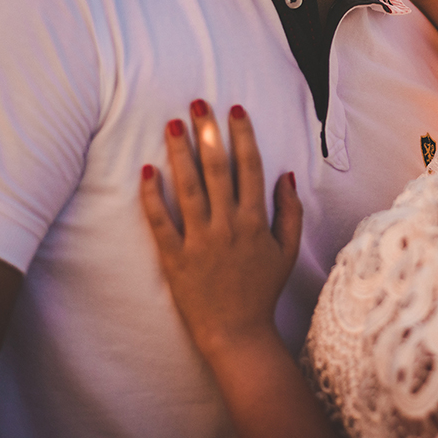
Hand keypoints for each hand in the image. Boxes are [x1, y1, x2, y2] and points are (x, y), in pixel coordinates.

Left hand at [140, 101, 301, 362]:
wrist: (236, 333)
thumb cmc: (261, 290)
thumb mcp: (287, 251)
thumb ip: (290, 212)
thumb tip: (286, 175)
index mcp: (255, 222)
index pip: (249, 168)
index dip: (242, 135)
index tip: (234, 109)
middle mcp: (228, 226)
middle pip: (216, 170)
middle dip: (207, 132)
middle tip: (197, 103)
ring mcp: (200, 241)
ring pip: (188, 188)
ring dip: (179, 153)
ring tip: (171, 124)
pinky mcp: (175, 258)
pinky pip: (161, 222)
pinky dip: (152, 196)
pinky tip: (147, 170)